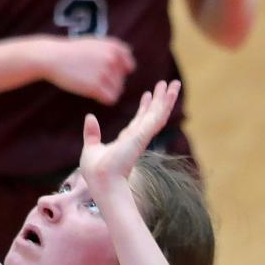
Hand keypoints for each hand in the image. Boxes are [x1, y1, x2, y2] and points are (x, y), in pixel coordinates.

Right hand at [42, 36, 134, 104]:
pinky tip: (92, 93)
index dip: (117, 72)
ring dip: (105, 91)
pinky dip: (103, 98)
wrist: (52, 57)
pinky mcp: (96, 86)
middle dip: (110, 82)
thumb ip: (113, 49)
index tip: (103, 72)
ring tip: (90, 84)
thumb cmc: (72, 51)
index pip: (129, 66)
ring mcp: (105, 72)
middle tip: (91, 78)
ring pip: (117, 90)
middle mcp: (112, 58)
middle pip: (122, 80)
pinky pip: (111, 99)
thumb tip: (130, 60)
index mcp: (114, 47)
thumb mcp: (95, 43)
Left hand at [80, 79, 180, 197]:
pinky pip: (157, 116)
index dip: (144, 107)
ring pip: (159, 113)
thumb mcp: (92, 148)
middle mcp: (137, 137)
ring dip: (167, 98)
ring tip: (175, 83)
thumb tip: (89, 117)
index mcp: (126, 141)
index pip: (139, 121)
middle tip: (167, 84)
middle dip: (160, 99)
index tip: (147, 94)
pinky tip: (170, 92)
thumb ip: (92, 133)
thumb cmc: (96, 171)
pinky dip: (165, 103)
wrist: (102, 180)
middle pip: (152, 114)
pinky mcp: (143, 135)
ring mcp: (142, 136)